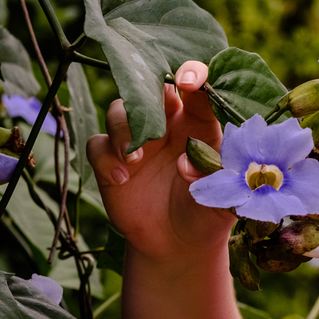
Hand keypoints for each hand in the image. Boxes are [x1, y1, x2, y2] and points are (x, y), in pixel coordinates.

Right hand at [86, 61, 234, 261]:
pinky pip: (97, 145)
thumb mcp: (221, 197)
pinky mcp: (110, 160)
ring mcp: (135, 140)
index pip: (196, 88)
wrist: (177, 244)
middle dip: (146, 91)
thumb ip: (212, 177)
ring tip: (133, 158)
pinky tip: (121, 178)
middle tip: (149, 109)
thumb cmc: (206, 211)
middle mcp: (165, 124)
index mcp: (198, 122)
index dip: (193, 75)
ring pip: (118, 110)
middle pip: (149, 87)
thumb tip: (185, 163)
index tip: (190, 81)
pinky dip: (106, 158)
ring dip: (123, 129)